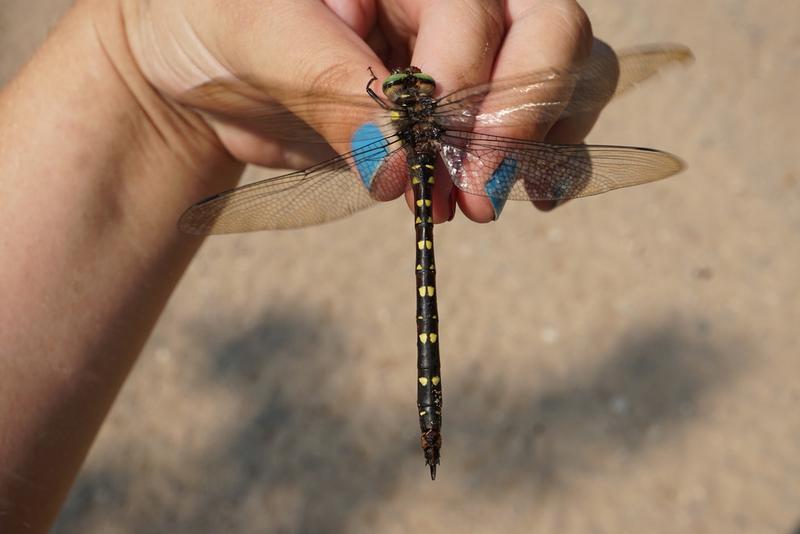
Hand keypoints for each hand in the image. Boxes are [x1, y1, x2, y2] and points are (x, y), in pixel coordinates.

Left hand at [122, 0, 596, 222]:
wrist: (210, 74)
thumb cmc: (218, 28)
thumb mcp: (250, 34)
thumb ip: (321, 80)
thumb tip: (397, 160)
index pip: (471, 8)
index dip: (454, 87)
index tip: (410, 160)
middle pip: (549, 26)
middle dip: (518, 117)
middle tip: (475, 194)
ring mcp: (475, 42)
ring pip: (571, 66)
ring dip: (539, 144)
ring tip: (481, 203)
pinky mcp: (473, 100)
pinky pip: (551, 114)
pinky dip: (550, 158)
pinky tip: (532, 195)